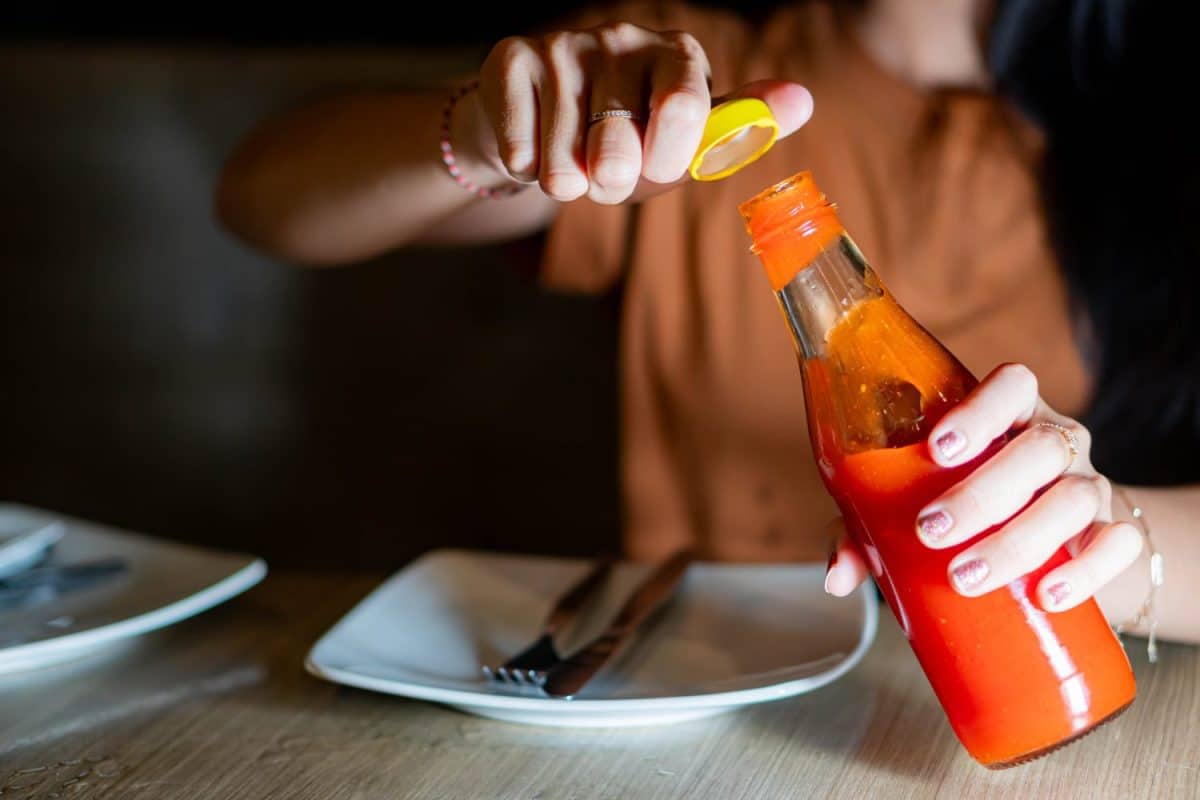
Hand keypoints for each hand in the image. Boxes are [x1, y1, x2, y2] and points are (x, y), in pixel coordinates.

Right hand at [452, 23, 813, 203]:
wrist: (535, 137)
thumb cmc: (618, 146)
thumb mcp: (680, 148)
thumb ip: (734, 131)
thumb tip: (802, 101)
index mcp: (675, 55)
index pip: (683, 106)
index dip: (665, 156)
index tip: (654, 168)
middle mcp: (622, 38)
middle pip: (617, 140)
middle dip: (609, 180)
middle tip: (605, 176)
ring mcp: (564, 45)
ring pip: (563, 153)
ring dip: (563, 180)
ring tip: (567, 164)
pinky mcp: (511, 60)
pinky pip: (521, 143)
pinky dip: (524, 166)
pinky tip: (530, 151)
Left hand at [824, 363, 1143, 610]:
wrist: (1051, 550)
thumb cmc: (965, 515)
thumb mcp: (912, 510)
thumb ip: (869, 532)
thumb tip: (836, 578)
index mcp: (1009, 416)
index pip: (1013, 384)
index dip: (980, 409)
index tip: (938, 449)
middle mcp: (1055, 442)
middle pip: (1037, 448)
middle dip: (981, 494)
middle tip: (930, 532)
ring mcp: (1089, 485)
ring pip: (1072, 497)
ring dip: (1017, 540)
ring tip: (967, 578)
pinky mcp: (1113, 532)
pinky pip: (1118, 543)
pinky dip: (1087, 569)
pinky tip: (1049, 595)